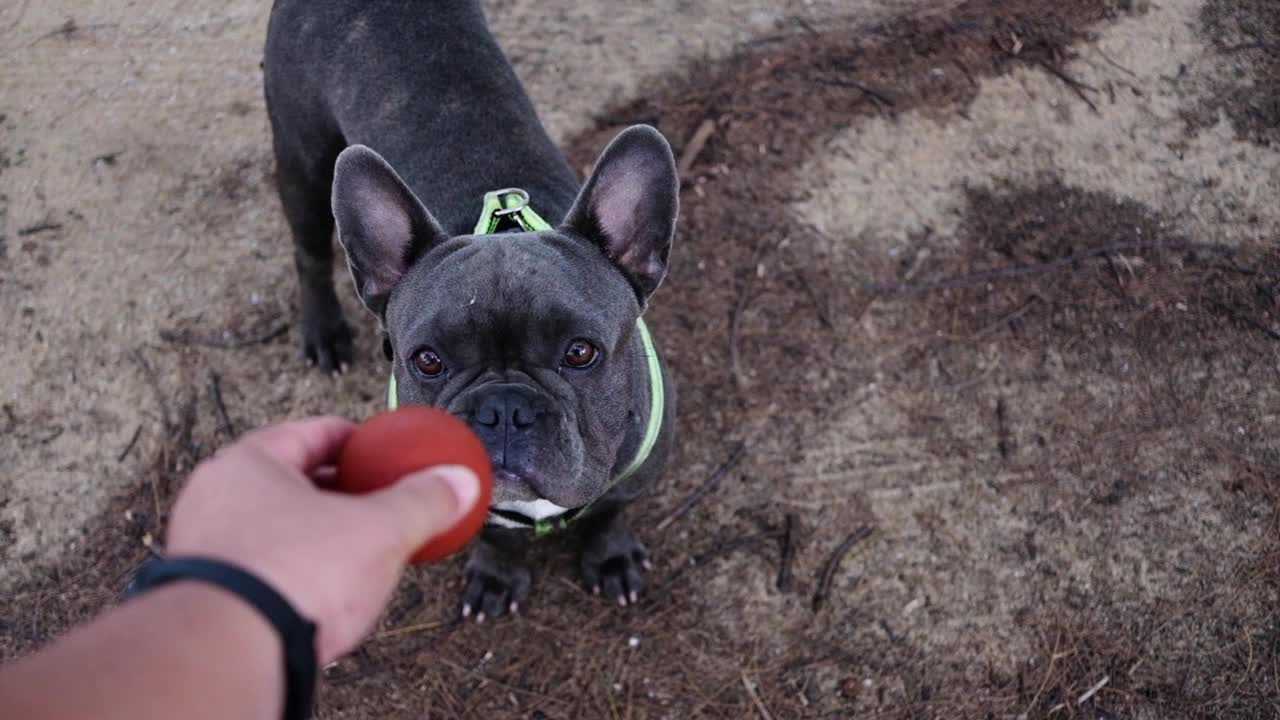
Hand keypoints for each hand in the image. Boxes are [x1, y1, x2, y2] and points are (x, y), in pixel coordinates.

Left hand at [164, 416, 479, 663]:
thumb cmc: (286, 578)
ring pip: (275, 526)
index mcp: (252, 461)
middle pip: (294, 481)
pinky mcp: (206, 592)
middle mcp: (216, 496)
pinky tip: (322, 591)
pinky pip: (263, 568)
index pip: (317, 432)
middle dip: (339, 492)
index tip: (382, 452)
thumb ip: (423, 501)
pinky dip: (294, 571)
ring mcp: (204, 545)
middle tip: (375, 503)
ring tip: (353, 551)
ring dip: (314, 535)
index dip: (360, 441)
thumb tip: (457, 483)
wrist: (228, 652)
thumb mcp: (379, 530)